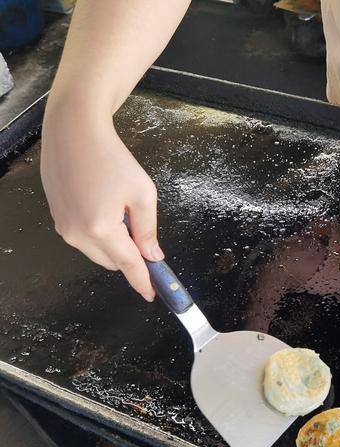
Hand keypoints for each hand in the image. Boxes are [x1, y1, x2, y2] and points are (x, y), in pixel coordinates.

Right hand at [40, 103, 162, 300]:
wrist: (74, 131)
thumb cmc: (110, 157)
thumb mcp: (143, 194)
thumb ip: (148, 230)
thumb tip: (152, 255)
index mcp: (101, 229)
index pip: (129, 266)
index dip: (143, 281)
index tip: (152, 293)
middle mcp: (77, 232)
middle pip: (113, 262)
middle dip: (131, 255)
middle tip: (142, 233)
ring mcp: (63, 226)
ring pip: (98, 252)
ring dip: (114, 243)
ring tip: (120, 210)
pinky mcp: (57, 217)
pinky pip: (84, 237)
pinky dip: (99, 232)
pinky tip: (105, 206)